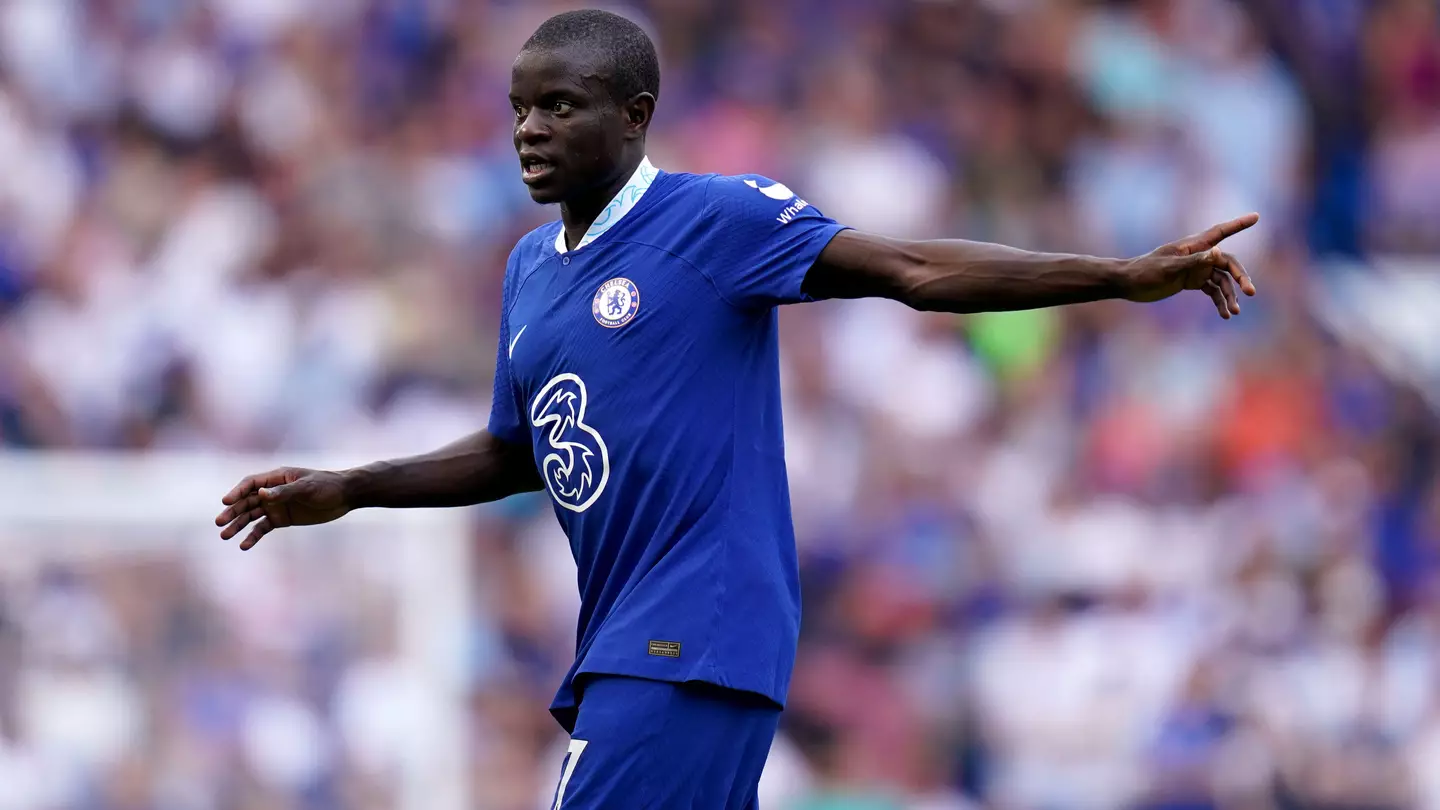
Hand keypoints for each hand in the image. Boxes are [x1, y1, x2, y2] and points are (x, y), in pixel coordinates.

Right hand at [214, 467, 351, 549]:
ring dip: (238, 525)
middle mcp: (272, 492)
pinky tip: (244, 545)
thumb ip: (284, 492)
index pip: (250, 484)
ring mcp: (276, 506)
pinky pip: (262, 528)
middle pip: (246, 501)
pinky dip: (253, 536)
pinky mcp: (281, 519)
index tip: (226, 502)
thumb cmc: (327, 485)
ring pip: (251, 516)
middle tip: (219, 522)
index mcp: (277, 478)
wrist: (344, 496)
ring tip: (224, 535)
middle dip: (233, 511)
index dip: (237, 492)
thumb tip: (261, 494)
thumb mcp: (307, 488)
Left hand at [1123, 213, 1259, 317]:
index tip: (1256, 216)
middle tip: (1250, 292)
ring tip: (1233, 312)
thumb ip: (1194, 261)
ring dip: (1230, 295)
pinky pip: (1212, 291)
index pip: (1221, 232)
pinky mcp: (1192, 282)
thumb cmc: (1145, 271)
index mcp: (1193, 246)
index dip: (1239, 224)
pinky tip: (1224, 314)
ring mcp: (1196, 269)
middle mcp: (1198, 255)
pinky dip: (1219, 301)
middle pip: (1228, 263)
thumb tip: (1219, 252)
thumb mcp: (1169, 267)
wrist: (1128, 284)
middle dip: (1240, 277)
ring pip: (1222, 280)